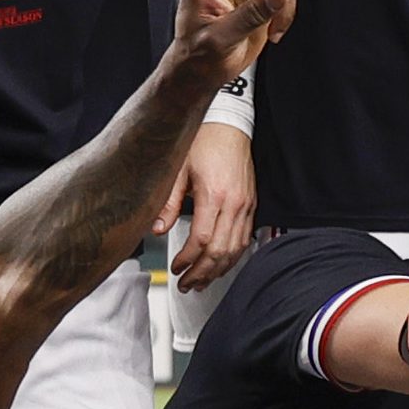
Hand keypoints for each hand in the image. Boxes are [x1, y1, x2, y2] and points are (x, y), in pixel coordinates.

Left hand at [168, 122, 254, 290]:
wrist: (229, 124)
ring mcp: (246, 205)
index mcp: (214, 194)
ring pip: (235, 249)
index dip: (188, 259)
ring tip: (201, 282)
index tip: (176, 268)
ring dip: (218, 270)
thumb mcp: (177, 169)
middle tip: (186, 284)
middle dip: (202, 272)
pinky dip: (232, 257)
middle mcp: (234, 203)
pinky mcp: (251, 204)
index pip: (201, 240)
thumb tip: (157, 230)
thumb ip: (168, 202)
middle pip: (220, 251)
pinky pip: (245, 239)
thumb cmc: (204, 141)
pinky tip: (220, 265)